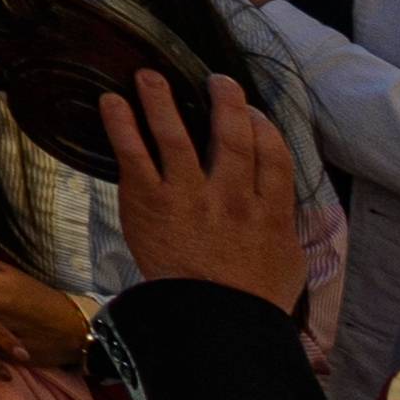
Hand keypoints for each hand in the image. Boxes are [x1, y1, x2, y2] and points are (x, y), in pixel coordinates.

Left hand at [105, 71, 306, 301]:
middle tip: (216, 80)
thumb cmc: (252, 300)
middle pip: (232, 138)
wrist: (214, 323)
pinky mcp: (149, 202)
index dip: (263, 127)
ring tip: (148, 76)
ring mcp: (189, 196)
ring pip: (176, 136)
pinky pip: (134, 155)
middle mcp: (232, 196)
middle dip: (226, 103)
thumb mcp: (288, 263)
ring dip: (161, 101)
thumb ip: (283, 228)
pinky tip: (112, 103)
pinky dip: (122, 126)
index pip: (274, 156)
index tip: (252, 111)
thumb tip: (281, 207)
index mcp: (270, 212)